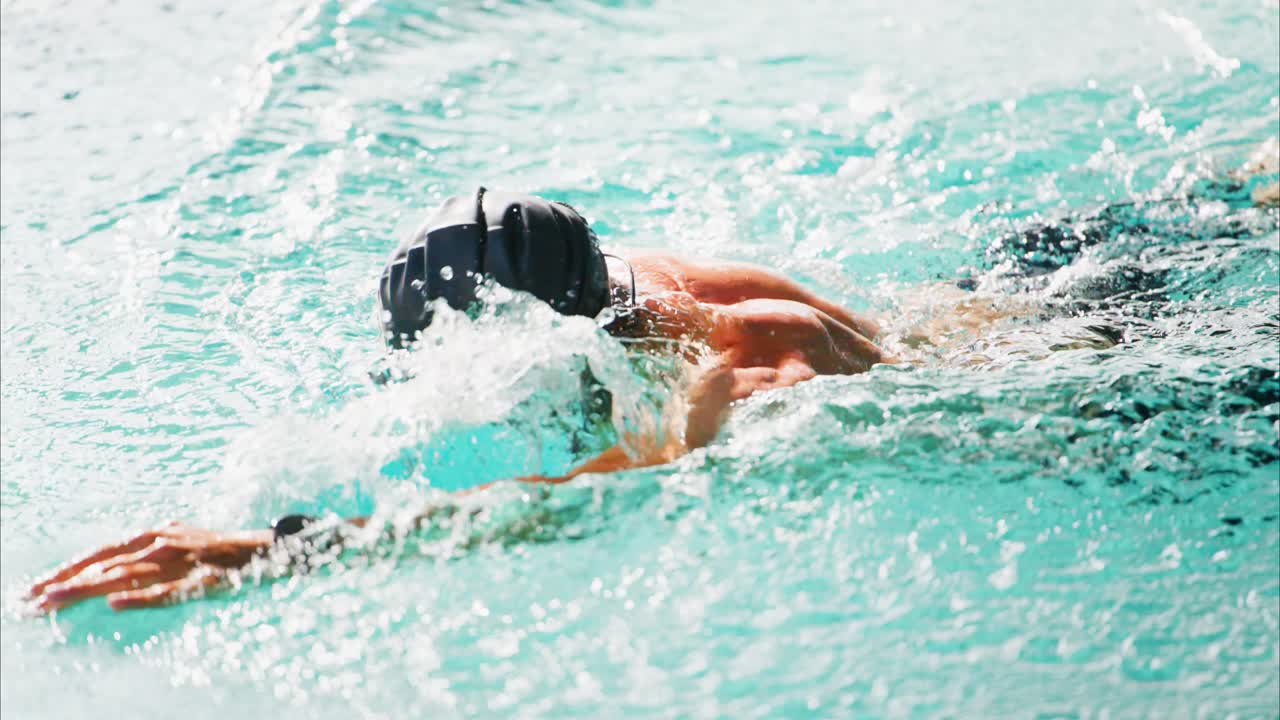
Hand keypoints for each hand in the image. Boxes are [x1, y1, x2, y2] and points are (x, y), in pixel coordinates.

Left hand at [26, 521, 273, 612]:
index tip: (40, 585)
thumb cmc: (219, 549)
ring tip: (58, 600)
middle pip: (107, 565)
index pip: (103, 552)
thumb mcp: (179, 540)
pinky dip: (140, 597)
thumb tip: (113, 569)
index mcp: (155, 535)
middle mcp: (162, 544)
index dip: (70, 567)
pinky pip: (166, 591)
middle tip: (34, 598)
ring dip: (89, 589)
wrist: (265, 549)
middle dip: (67, 582)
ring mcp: (179, 563)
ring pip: (126, 576)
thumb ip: (148, 551)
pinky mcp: (199, 582)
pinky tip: (116, 604)